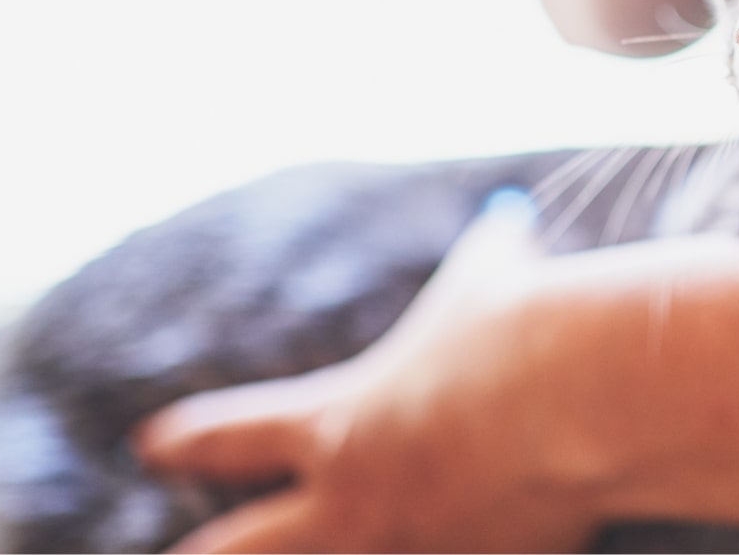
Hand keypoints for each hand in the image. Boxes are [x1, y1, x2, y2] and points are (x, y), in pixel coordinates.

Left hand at [135, 206, 599, 552]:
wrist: (587, 398)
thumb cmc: (525, 326)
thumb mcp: (495, 277)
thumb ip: (492, 253)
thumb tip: (511, 217)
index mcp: (338, 422)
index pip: (234, 435)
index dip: (190, 440)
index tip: (151, 444)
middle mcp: (357, 505)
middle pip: (240, 551)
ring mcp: (414, 552)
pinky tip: (448, 553)